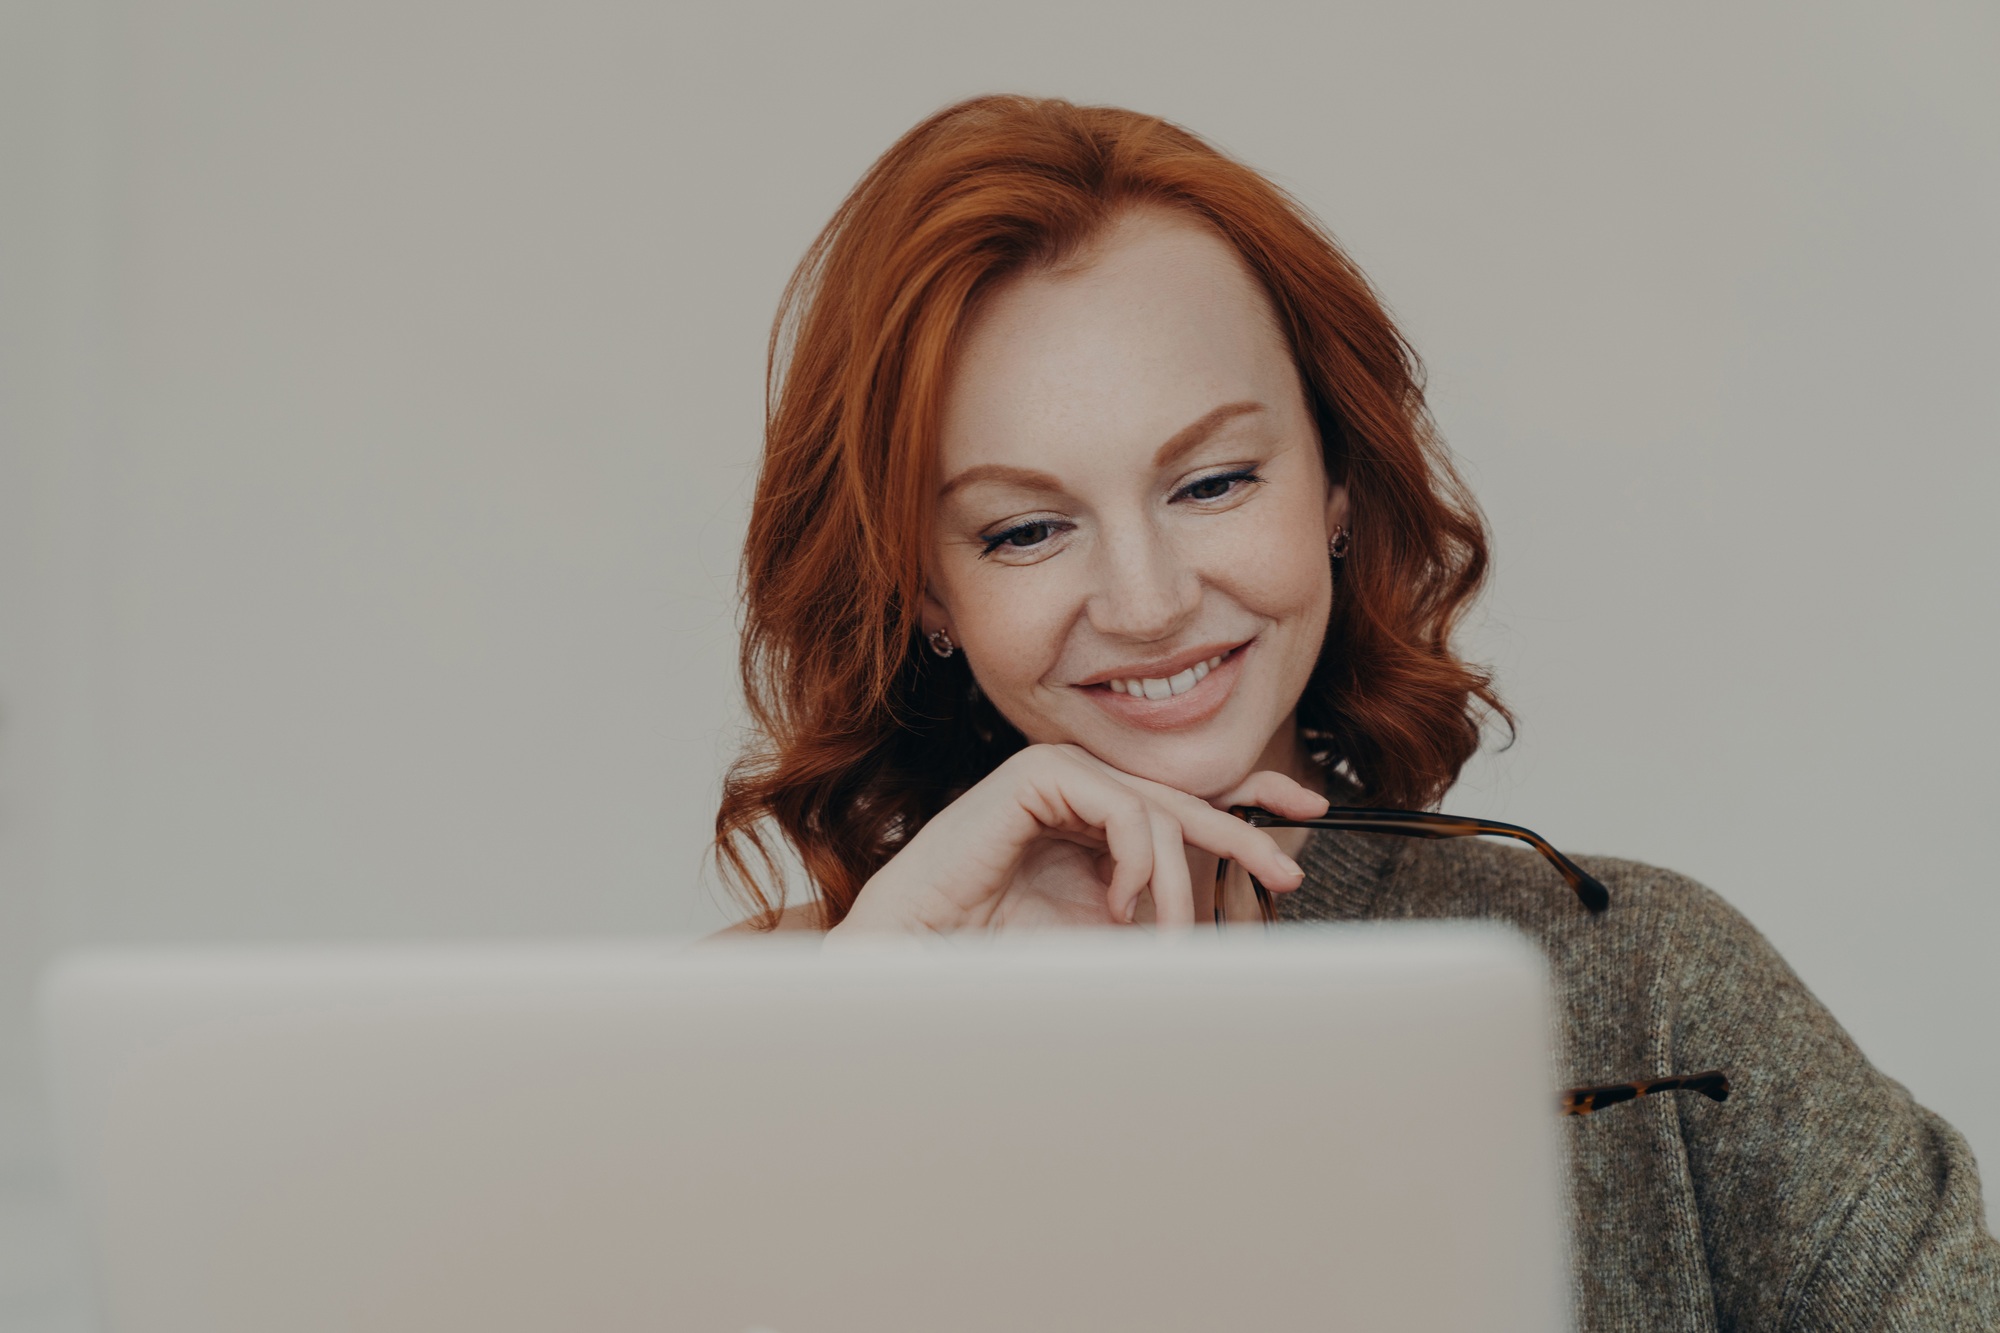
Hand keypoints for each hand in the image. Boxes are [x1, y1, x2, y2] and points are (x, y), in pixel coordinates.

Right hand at [828, 743, 1329, 936]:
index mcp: (1092, 823)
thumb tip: (1231, 923)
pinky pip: (1122, 807)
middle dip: (1242, 835)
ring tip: (1164, 936)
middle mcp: (1079, 793)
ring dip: (1175, 881)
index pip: (1180, 802)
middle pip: (1184, 799)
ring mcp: (1058, 778)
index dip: (1246, 805)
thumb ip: (1158, 913)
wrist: (925, 957)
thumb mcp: (1108, 935)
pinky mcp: (1038, 776)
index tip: (1305, 817)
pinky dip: (1138, 859)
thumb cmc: (1003, 953)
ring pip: (1158, 811)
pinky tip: (1121, 904)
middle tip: (1285, 870)